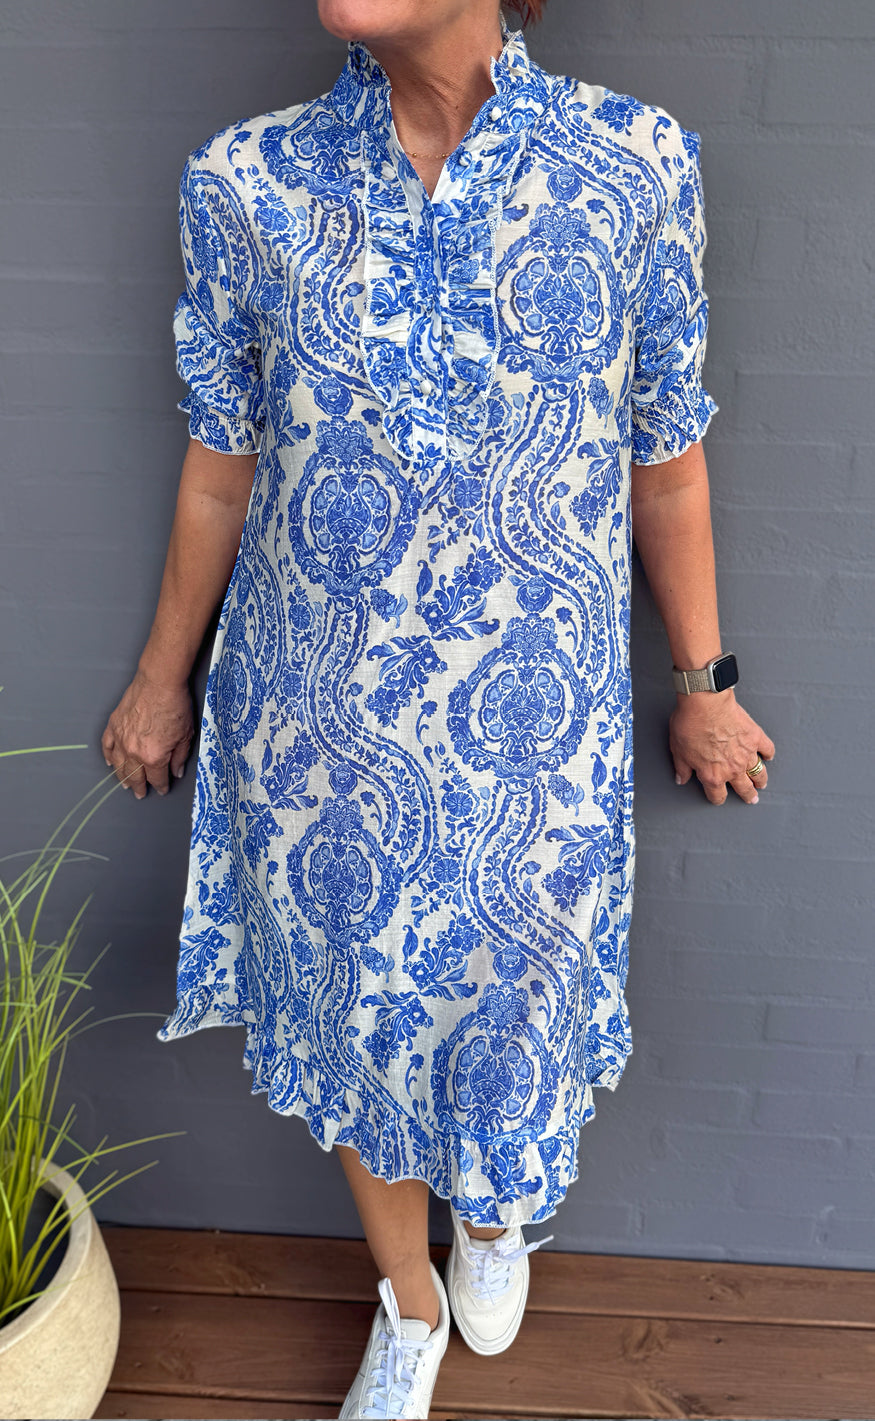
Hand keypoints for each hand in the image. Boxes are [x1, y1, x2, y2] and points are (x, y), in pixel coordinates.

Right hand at [101, 668, 193, 799]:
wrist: (159, 682)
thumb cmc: (175, 706)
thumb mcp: (186, 736)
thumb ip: (179, 757)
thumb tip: (176, 771)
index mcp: (154, 757)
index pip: (157, 778)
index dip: (161, 785)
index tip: (162, 789)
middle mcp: (134, 752)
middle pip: (134, 776)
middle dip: (139, 786)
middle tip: (140, 793)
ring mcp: (121, 739)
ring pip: (118, 765)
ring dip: (121, 776)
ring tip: (125, 783)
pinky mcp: (113, 726)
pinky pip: (106, 746)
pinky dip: (108, 756)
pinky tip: (110, 762)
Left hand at [670, 689, 774, 804]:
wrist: (705, 703)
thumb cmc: (690, 724)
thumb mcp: (678, 750)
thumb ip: (682, 768)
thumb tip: (681, 779)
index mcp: (712, 775)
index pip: (717, 795)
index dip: (718, 798)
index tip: (719, 797)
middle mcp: (732, 769)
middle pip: (744, 789)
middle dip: (748, 795)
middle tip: (752, 798)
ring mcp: (746, 754)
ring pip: (759, 773)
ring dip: (761, 780)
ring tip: (761, 783)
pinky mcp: (755, 737)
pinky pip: (768, 750)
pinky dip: (768, 754)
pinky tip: (767, 756)